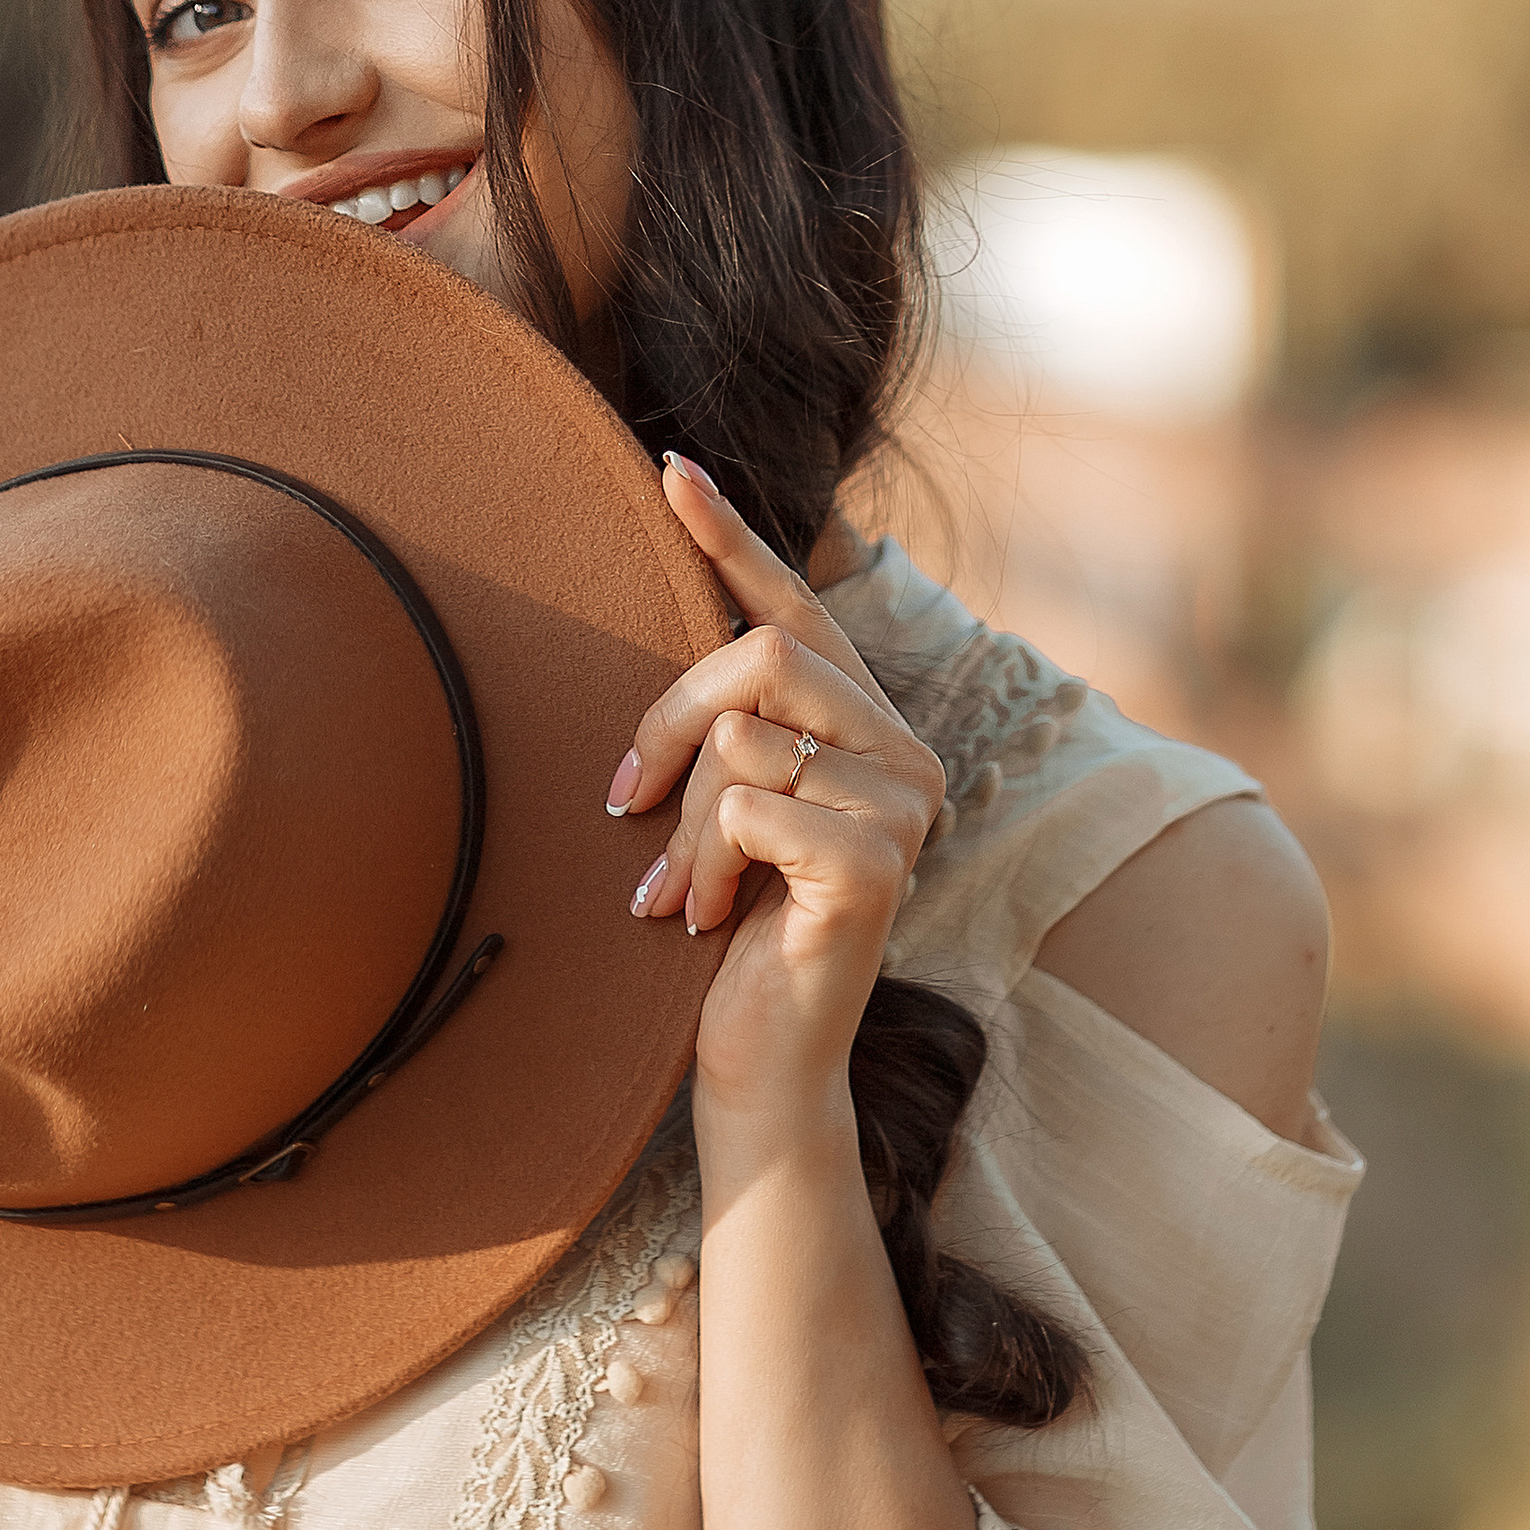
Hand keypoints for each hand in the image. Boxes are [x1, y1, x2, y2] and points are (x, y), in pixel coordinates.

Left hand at [610, 453, 942, 1121]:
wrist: (757, 1062)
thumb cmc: (726, 929)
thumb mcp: (720, 801)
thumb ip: (727, 720)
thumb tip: (685, 616)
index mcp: (867, 725)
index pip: (795, 606)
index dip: (730, 536)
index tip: (668, 467)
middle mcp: (904, 753)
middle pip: (760, 658)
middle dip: (666, 725)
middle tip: (625, 806)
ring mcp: (904, 809)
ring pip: (741, 741)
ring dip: (682, 827)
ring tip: (685, 894)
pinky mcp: (877, 866)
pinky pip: (752, 807)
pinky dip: (706, 863)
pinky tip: (711, 920)